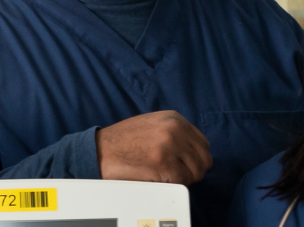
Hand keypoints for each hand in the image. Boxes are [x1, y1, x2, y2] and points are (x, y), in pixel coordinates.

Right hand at [94, 110, 211, 183]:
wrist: (100, 150)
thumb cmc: (122, 141)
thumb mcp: (151, 124)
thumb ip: (173, 131)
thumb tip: (192, 149)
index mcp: (174, 118)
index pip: (203, 143)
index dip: (194, 158)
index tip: (183, 164)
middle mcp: (175, 129)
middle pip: (204, 158)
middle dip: (193, 170)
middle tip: (177, 174)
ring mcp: (170, 146)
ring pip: (196, 171)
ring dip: (185, 178)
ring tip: (166, 176)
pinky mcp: (164, 164)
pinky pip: (183, 181)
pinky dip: (174, 184)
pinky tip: (159, 179)